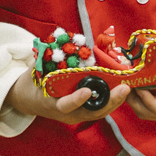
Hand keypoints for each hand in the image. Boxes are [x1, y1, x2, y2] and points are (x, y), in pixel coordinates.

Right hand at [6, 69, 129, 123]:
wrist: (27, 99)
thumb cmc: (32, 82)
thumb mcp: (36, 70)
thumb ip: (49, 58)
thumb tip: (63, 40)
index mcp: (51, 104)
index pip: (65, 105)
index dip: (76, 100)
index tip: (87, 91)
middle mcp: (66, 114)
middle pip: (91, 113)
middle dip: (109, 102)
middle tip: (124, 88)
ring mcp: (76, 115)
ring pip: (98, 112)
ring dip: (114, 101)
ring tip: (127, 87)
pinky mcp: (83, 112)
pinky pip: (99, 108)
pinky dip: (111, 99)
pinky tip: (121, 89)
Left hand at [125, 75, 155, 122]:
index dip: (149, 101)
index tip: (139, 86)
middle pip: (149, 114)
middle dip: (135, 102)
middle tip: (125, 84)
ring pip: (146, 111)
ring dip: (134, 99)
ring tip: (126, 82)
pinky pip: (149, 104)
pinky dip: (140, 95)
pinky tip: (134, 82)